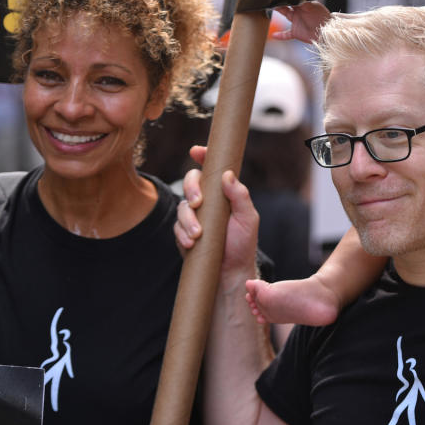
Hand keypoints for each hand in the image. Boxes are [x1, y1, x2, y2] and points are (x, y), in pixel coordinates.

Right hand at [173, 145, 259, 275]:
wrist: (230, 272)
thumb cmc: (243, 243)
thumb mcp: (248, 218)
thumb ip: (239, 196)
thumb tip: (227, 174)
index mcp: (223, 192)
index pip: (211, 168)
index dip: (202, 155)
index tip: (196, 151)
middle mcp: (207, 200)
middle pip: (190, 182)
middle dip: (191, 189)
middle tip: (197, 202)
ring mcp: (194, 215)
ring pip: (181, 207)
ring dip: (188, 219)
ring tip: (198, 235)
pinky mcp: (183, 232)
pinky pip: (176, 227)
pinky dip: (182, 234)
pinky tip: (191, 243)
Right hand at [270, 2, 330, 42]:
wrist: (328, 31)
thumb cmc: (323, 17)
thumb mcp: (313, 7)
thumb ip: (304, 2)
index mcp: (303, 5)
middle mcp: (298, 12)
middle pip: (286, 6)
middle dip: (279, 2)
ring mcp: (296, 22)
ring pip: (285, 16)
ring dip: (277, 13)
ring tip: (269, 9)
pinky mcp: (296, 32)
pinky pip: (286, 34)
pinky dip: (280, 35)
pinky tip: (273, 35)